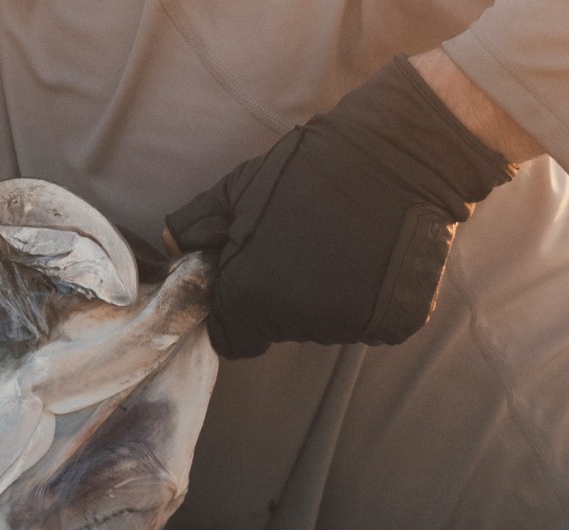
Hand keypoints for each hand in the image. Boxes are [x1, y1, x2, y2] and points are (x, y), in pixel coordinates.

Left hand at [164, 54, 518, 358]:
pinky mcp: (392, 325)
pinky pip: (363, 321)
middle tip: (294, 248)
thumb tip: (169, 247)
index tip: (245, 280)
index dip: (233, 313)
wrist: (398, 152)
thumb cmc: (310, 167)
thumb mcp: (239, 187)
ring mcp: (349, 326)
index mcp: (253, 297)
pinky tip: (366, 256)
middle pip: (278, 330)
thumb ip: (196, 225)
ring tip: (334, 245)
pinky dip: (361, 297)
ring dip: (320, 297)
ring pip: (320, 325)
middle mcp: (300, 323)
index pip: (230, 339)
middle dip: (277, 298)